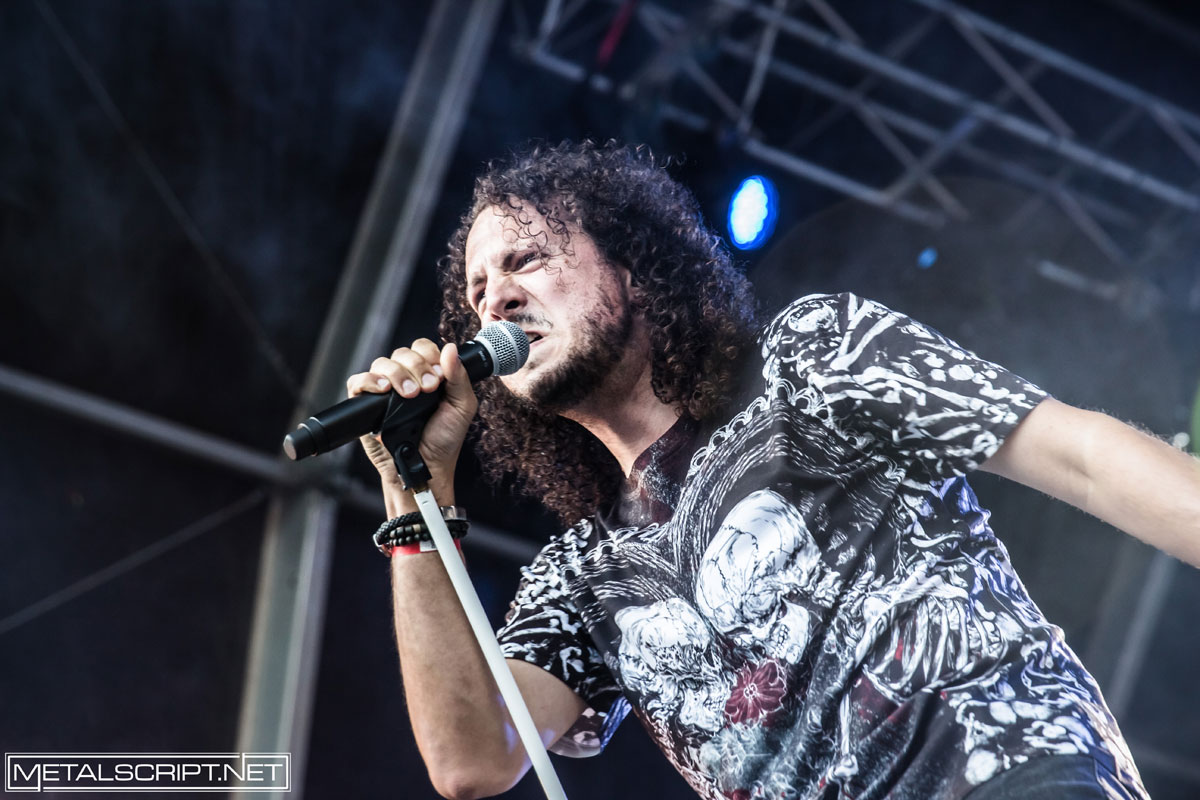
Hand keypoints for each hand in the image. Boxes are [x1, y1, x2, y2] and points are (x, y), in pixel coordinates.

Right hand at [346, 339, 478, 509]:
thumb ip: (459, 376)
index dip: (430, 356)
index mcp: (427, 375)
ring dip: (396, 374)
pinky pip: (358, 381)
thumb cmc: (444, 440)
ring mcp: (384, 391)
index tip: (439, 376)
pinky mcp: (366, 405)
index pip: (422, 348)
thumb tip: (451, 348)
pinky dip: (369, 381)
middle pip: (402, 353)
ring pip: (381, 363)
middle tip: (427, 389)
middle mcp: (405, 379)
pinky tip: (384, 390)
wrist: (425, 467)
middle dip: (416, 367)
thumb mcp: (462, 407)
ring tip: (409, 394)